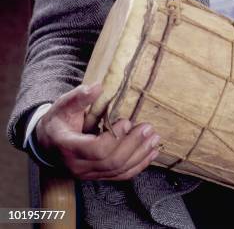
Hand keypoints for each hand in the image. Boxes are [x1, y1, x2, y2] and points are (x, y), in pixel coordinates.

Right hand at [36, 83, 160, 179]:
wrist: (48, 143)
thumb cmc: (58, 121)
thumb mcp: (63, 105)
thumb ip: (79, 97)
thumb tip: (97, 87)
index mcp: (68, 147)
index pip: (95, 150)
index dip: (115, 138)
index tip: (127, 121)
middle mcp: (78, 166)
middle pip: (111, 162)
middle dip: (133, 145)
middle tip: (149, 128)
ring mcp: (88, 174)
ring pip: (118, 171)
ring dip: (140, 155)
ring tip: (155, 139)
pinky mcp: (98, 175)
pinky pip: (120, 175)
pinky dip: (138, 165)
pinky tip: (151, 153)